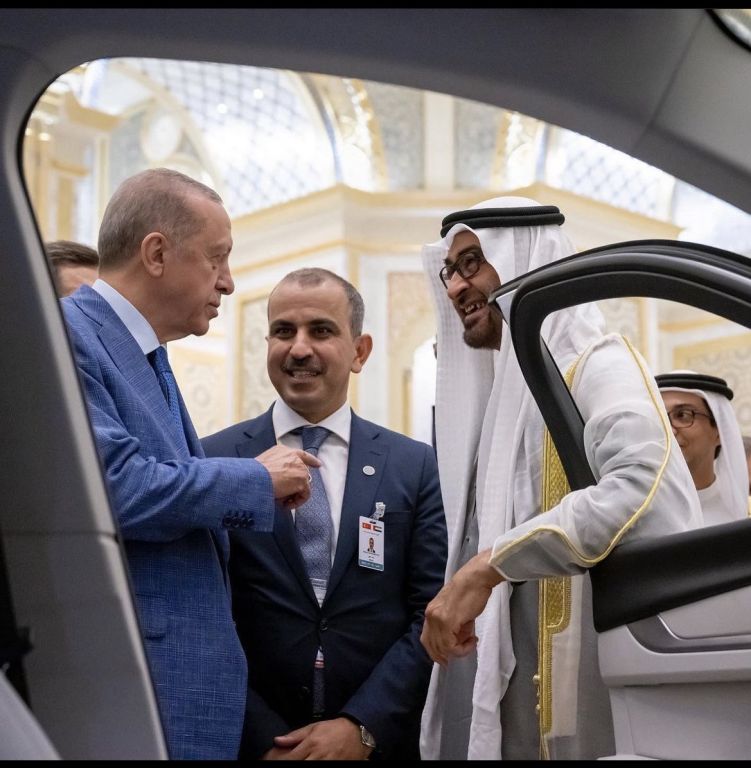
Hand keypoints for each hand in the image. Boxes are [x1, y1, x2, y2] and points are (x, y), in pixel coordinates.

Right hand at [255, 444, 320, 507]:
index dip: (311, 460)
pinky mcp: (302, 481)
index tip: (318, 464)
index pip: (302, 454)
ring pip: (303, 485)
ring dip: (293, 494)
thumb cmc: (253, 474)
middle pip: (303, 473)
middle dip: (296, 486)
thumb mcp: (264, 464)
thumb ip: (276, 468)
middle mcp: (294, 457)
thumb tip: (279, 482)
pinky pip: (305, 495)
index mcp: (283, 450)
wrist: (254, 478)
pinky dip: (296, 502)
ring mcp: (300, 468)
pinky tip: (286, 504)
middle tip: (286, 496)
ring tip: (282, 501)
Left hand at [269, 718, 371, 759]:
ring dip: (301, 767)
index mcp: (311, 744)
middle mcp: (318, 756)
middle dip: (290, 766)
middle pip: (299, 766)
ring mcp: (327, 764)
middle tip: (283, 764)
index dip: (280, 762)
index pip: (290, 759)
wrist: (356, 733)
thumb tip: (277, 740)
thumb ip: (295, 736)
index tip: (271, 762)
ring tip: (296, 763)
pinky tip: (308, 764)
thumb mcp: (313, 727)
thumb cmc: (333, 729)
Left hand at [420, 548, 503, 665]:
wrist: (476, 578)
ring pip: (442, 648)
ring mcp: (437, 619)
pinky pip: (451, 646)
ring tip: (471, 641)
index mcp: (431, 612)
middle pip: (432, 647)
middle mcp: (430, 616)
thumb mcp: (456, 610)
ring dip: (459, 650)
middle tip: (464, 649)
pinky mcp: (447, 621)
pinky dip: (462, 648)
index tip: (452, 653)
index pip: (427, 639)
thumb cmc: (470, 591)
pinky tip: (472, 640)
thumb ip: (453, 625)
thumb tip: (459, 639)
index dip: (437, 651)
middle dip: (448, 654)